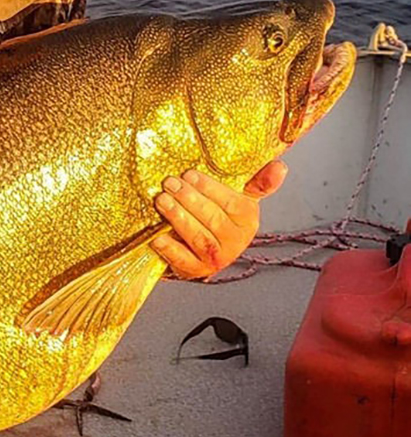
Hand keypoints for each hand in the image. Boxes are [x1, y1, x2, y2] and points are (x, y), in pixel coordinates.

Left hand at [150, 161, 287, 279]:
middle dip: (189, 199)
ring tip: (162, 201)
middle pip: (212, 218)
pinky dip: (170, 249)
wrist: (206, 249)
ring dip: (178, 218)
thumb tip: (281, 167)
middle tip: (170, 183)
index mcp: (248, 219)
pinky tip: (157, 237)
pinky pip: (183, 260)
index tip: (189, 174)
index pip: (231, 202)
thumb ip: (258, 182)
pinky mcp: (196, 269)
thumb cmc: (221, 215)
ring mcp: (217, 257)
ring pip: (198, 237)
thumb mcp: (240, 197)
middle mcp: (236, 240)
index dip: (209, 188)